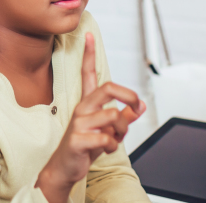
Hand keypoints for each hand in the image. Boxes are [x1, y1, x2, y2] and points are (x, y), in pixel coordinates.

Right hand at [36, 33, 145, 202]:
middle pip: (108, 88)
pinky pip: (106, 138)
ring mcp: (79, 123)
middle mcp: (82, 108)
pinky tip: (104, 149)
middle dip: (128, 96)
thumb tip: (141, 106)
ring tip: (115, 139)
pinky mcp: (78, 139)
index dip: (89, 54)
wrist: (65, 169)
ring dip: (122, 130)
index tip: (89, 35)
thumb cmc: (85, 147)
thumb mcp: (108, 130)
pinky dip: (112, 146)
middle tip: (136, 106)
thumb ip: (124, 118)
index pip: (87, 74)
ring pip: (113, 116)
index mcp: (88, 103)